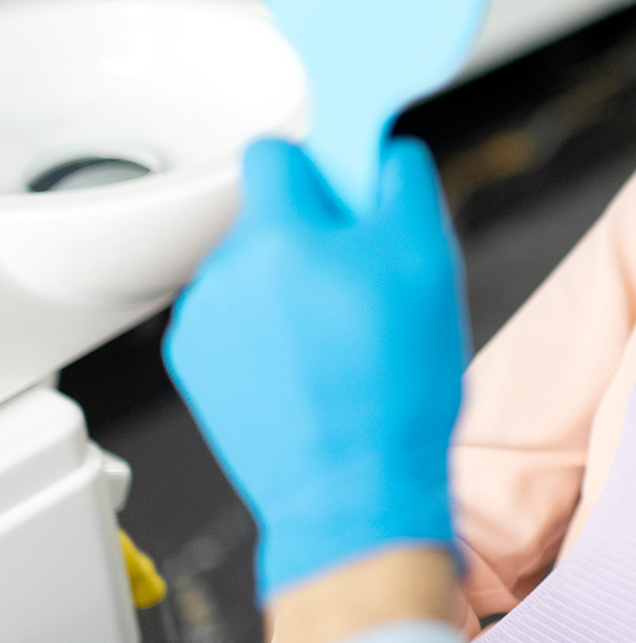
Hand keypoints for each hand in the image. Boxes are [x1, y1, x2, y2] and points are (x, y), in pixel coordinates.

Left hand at [166, 137, 468, 599]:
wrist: (357, 489)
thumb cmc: (399, 384)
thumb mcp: (432, 263)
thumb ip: (404, 185)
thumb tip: (386, 156)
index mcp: (280, 233)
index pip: (274, 152)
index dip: (319, 169)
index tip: (351, 198)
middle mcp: (227, 271)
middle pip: (269, 218)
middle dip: (314, 236)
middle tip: (366, 282)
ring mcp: (204, 324)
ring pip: (253, 273)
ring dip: (290, 286)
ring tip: (342, 339)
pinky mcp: (197, 370)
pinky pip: (236, 323)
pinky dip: (268, 334)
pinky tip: (311, 370)